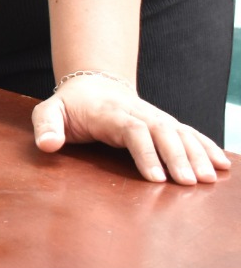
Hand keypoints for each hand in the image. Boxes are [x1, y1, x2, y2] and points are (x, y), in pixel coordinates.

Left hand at [31, 76, 230, 184]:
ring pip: (179, 131)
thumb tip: (48, 145)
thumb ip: (45, 126)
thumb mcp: (48, 112)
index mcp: (109, 113)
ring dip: (196, 154)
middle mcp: (137, 112)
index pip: (132, 130)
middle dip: (177, 156)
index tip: (156, 178)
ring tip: (209, 178)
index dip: (146, 152)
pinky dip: (206, 146)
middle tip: (189, 183)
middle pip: (162, 131)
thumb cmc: (69, 107)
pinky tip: (222, 164)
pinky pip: (188, 132)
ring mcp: (153, 116)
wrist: (91, 84)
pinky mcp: (164, 122)